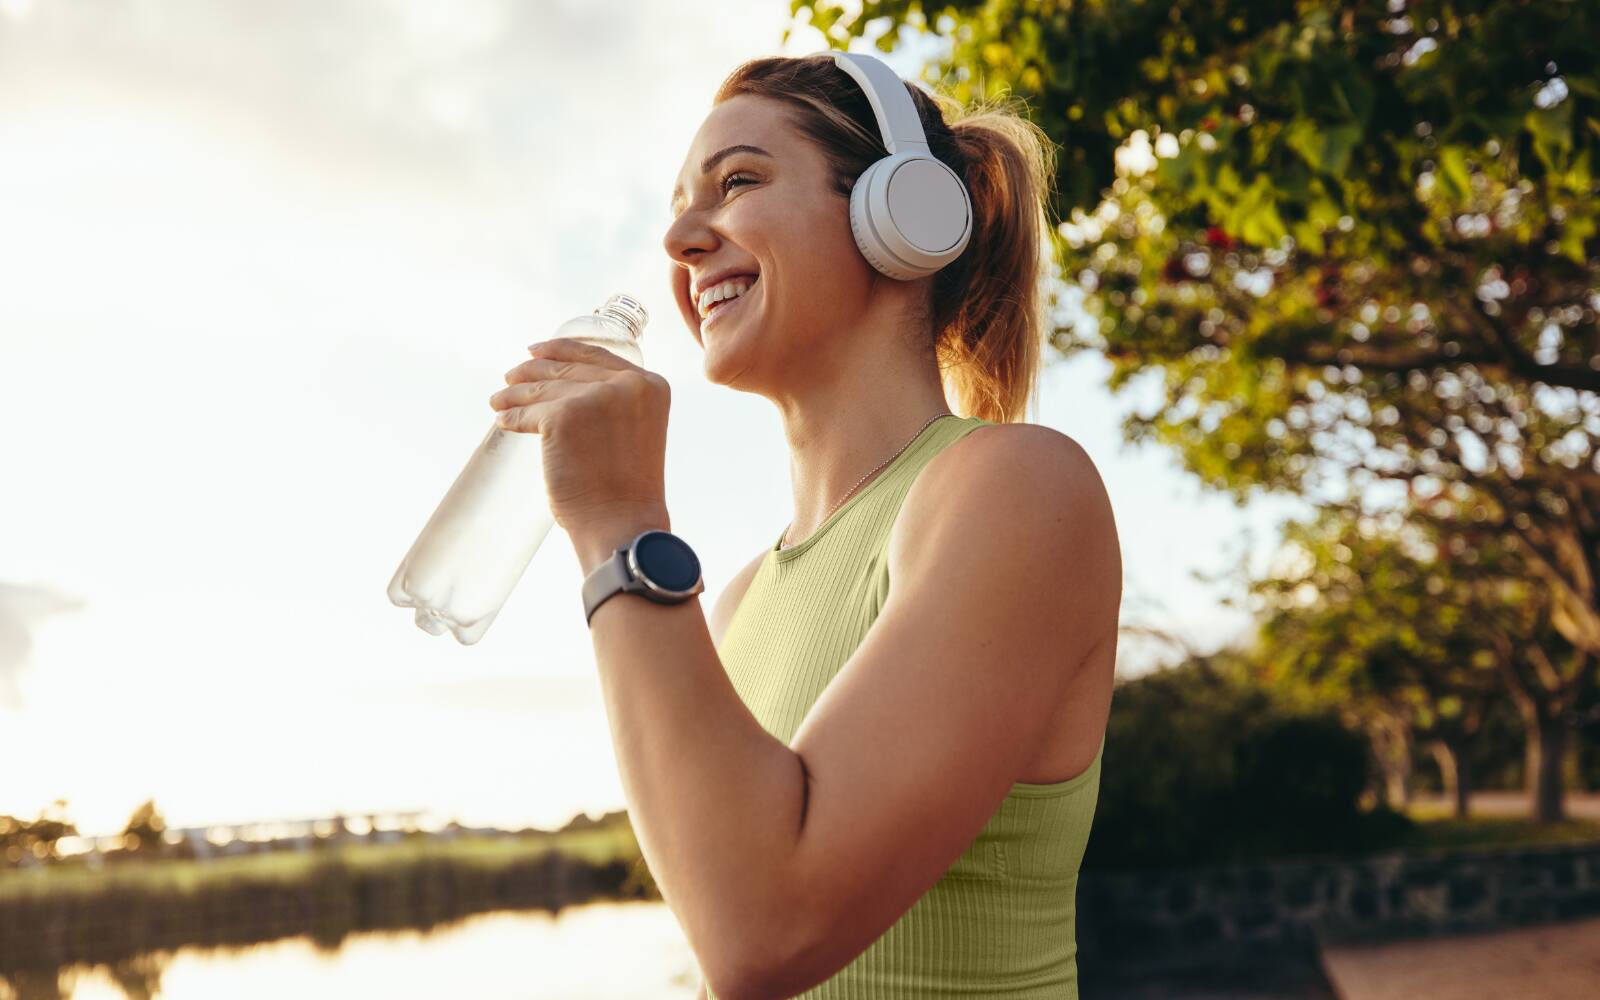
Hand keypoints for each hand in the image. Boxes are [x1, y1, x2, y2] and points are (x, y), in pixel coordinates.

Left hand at [489, 337, 670, 538]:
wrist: (621, 524)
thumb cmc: (627, 493)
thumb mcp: (635, 433)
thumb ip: (615, 407)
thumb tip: (568, 391)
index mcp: (650, 386)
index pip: (598, 356)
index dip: (563, 349)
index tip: (538, 350)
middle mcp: (627, 385)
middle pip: (568, 369)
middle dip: (534, 371)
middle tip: (511, 376)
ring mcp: (595, 398)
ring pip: (545, 389)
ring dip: (516, 394)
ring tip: (498, 400)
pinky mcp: (564, 416)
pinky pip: (529, 413)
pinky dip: (512, 417)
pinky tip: (503, 420)